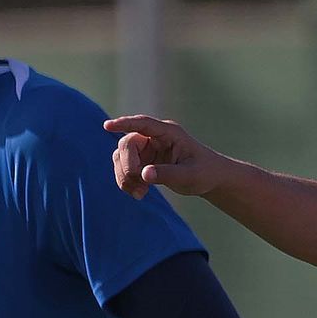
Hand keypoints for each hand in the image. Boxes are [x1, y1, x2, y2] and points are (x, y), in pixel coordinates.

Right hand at [103, 114, 230, 199]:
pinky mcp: (142, 161)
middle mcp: (155, 137)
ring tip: (140, 194)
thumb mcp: (190, 176)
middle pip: (127, 144)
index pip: (143, 123)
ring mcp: (147, 149)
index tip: (107, 126)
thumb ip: (168, 174)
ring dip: (125, 177)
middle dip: (128, 166)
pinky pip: (124, 169)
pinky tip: (139, 194)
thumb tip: (144, 174)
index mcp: (169, 133)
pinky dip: (127, 182)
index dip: (124, 123)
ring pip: (121, 157)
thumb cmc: (205, 173)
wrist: (209, 179)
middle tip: (139, 185)